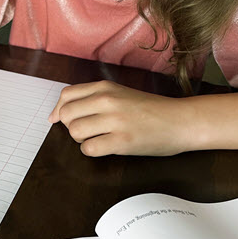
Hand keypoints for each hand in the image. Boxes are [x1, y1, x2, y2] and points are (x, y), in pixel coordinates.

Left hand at [48, 80, 193, 156]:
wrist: (180, 120)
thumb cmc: (150, 109)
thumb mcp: (120, 93)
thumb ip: (91, 98)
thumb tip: (56, 115)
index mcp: (105, 87)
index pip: (66, 95)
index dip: (61, 110)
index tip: (63, 120)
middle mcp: (107, 100)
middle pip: (66, 115)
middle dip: (71, 126)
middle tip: (87, 131)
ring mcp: (114, 120)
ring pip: (74, 132)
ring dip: (81, 139)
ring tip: (98, 138)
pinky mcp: (121, 141)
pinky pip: (89, 149)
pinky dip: (92, 151)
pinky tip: (105, 147)